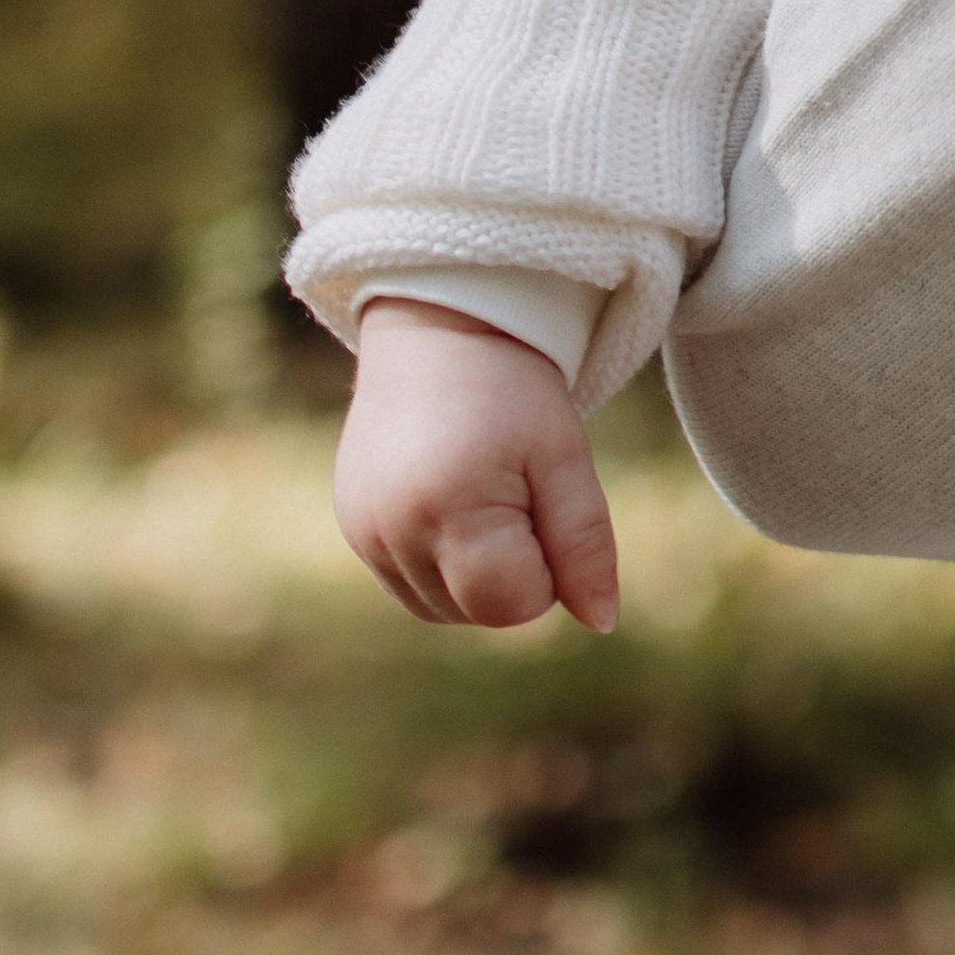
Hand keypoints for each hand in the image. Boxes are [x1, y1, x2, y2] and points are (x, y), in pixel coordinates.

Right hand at [334, 299, 620, 633]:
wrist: (438, 331)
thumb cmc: (513, 391)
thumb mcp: (564, 457)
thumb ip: (585, 544)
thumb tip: (602, 623)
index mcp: (449, 511)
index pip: (514, 605)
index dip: (547, 566)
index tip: (542, 498)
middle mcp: (392, 532)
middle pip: (477, 612)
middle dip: (512, 569)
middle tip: (513, 487)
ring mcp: (364, 534)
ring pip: (442, 608)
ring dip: (475, 572)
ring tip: (482, 490)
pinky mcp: (352, 528)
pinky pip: (409, 585)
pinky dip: (441, 561)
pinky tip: (452, 498)